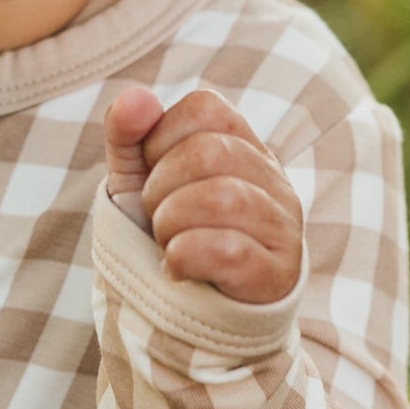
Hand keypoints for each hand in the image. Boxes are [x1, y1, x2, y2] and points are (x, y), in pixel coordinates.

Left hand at [103, 86, 302, 307]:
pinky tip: (176, 269)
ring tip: (168, 243)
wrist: (191, 312)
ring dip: (171, 224)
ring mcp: (281, 225)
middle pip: (210, 152)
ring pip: (222, 198)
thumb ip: (128, 134)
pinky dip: (185, 257)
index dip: (161, 139)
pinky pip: (229, 250)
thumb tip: (135, 96)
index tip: (154, 177)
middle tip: (158, 218)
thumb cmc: (170, 235)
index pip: (205, 108)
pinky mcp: (277, 273)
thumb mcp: (138, 180)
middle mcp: (273, 179)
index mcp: (243, 145)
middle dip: (161, 188)